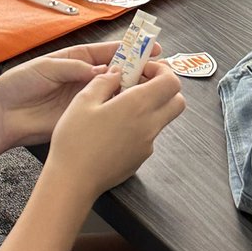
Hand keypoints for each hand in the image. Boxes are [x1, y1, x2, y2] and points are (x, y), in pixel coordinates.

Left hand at [0, 41, 145, 148]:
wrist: (5, 114)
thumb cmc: (20, 84)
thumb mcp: (46, 68)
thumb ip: (73, 68)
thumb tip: (101, 70)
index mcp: (77, 59)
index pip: (109, 52)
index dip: (130, 49)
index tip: (150, 47)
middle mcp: (85, 77)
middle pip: (117, 71)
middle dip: (138, 69)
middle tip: (158, 69)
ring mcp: (86, 97)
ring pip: (115, 91)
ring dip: (132, 89)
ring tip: (151, 87)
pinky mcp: (82, 115)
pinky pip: (104, 110)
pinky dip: (119, 109)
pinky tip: (133, 107)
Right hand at [46, 62, 184, 200]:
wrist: (74, 181)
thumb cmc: (75, 141)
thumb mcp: (83, 101)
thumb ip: (104, 82)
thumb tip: (116, 73)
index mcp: (137, 105)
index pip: (171, 82)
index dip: (161, 71)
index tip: (142, 69)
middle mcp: (149, 125)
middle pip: (177, 101)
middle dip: (164, 88)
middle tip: (139, 84)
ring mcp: (147, 144)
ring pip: (162, 118)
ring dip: (151, 107)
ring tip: (120, 106)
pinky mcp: (140, 158)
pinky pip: (149, 136)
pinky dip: (140, 126)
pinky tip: (114, 128)